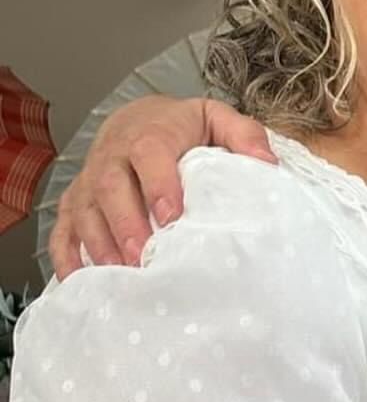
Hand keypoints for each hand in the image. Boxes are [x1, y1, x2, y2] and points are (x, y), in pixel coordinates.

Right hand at [50, 97, 273, 278]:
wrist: (137, 118)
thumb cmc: (182, 127)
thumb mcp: (216, 118)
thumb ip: (243, 135)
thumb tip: (268, 164)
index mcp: (149, 135)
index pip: (149, 155)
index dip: (157, 185)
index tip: (171, 216)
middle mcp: (112, 157)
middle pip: (110, 188)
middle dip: (125, 223)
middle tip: (143, 256)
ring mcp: (88, 181)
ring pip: (84, 211)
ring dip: (98, 243)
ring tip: (120, 274)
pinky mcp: (75, 202)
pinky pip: (63, 229)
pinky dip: (66, 256)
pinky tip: (80, 282)